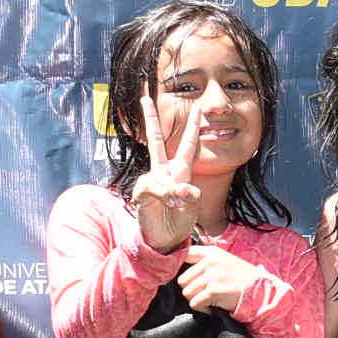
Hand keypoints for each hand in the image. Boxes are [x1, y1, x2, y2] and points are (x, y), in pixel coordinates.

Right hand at [130, 92, 204, 251]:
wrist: (164, 239)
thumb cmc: (180, 221)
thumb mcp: (193, 206)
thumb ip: (190, 194)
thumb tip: (178, 187)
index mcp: (180, 170)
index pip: (188, 144)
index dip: (192, 127)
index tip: (197, 108)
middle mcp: (164, 171)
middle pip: (155, 140)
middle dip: (150, 119)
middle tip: (145, 98)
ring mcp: (151, 179)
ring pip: (160, 175)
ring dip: (170, 191)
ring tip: (175, 204)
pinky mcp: (141, 190)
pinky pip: (152, 187)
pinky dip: (161, 196)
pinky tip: (165, 203)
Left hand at [176, 244, 260, 314]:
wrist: (260, 291)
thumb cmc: (242, 278)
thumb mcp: (225, 261)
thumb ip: (205, 261)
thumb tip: (182, 266)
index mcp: (211, 252)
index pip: (185, 254)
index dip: (180, 267)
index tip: (188, 277)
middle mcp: (210, 262)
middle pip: (182, 280)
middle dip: (192, 289)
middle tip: (205, 293)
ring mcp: (211, 276)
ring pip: (187, 293)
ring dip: (197, 299)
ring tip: (211, 299)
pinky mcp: (213, 291)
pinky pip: (194, 303)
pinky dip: (203, 308)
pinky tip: (214, 306)